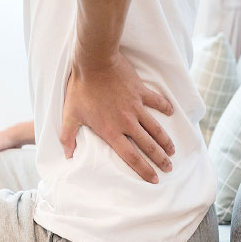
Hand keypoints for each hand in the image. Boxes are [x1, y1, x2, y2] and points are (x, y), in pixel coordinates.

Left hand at [59, 50, 174, 182]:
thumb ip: (68, 137)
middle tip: (169, 168)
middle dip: (160, 159)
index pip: (131, 156)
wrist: (94, 62)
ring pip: (156, 128)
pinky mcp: (141, 91)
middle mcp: (127, 122)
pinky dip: (165, 107)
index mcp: (111, 131)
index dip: (143, 170)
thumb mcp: (69, 114)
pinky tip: (171, 113)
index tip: (153, 179)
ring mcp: (136, 106)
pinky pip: (157, 101)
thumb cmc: (80, 89)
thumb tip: (67, 155)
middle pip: (148, 145)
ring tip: (173, 151)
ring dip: (165, 141)